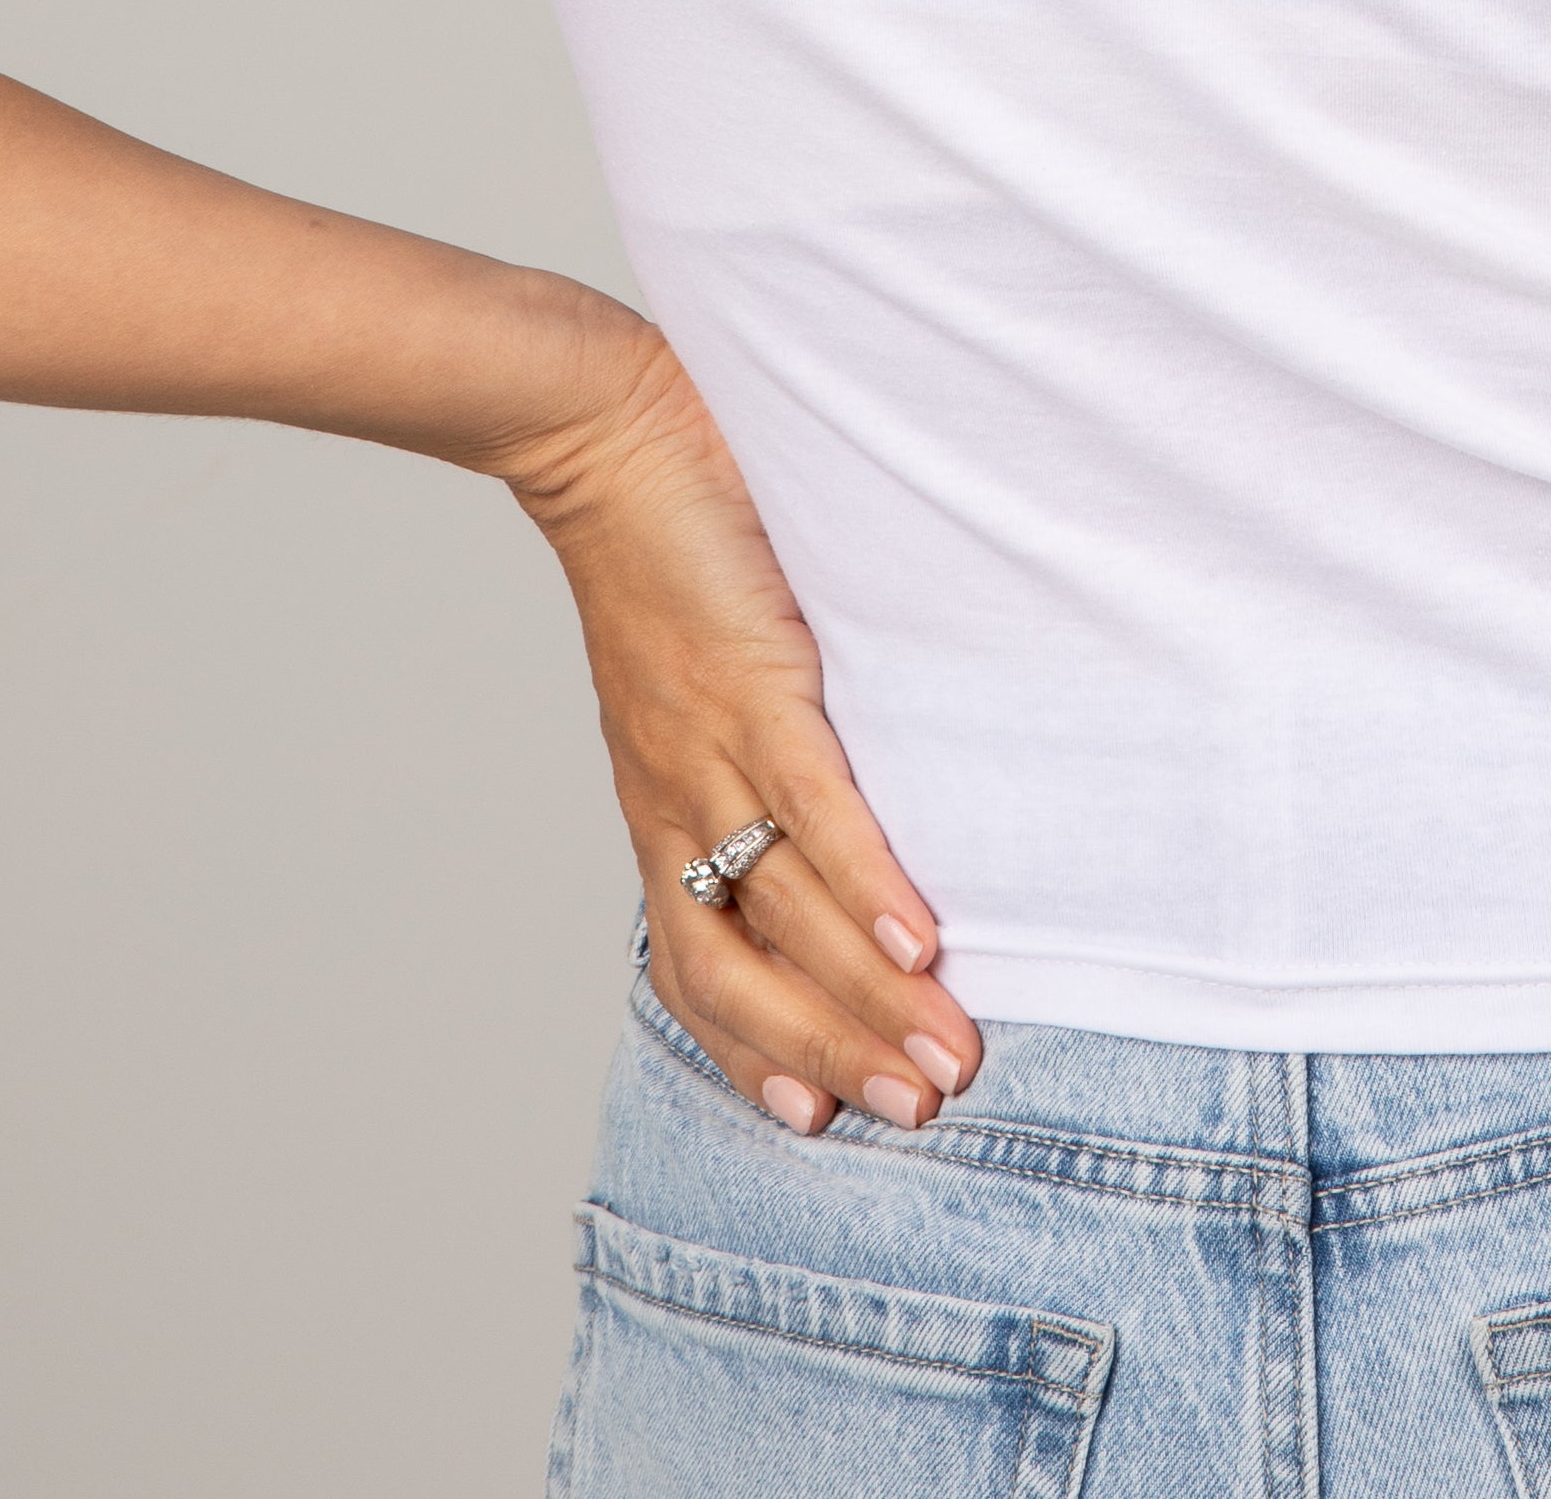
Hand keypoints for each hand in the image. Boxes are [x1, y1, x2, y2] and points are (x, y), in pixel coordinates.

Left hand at [493, 318, 981, 1136]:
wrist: (602, 432)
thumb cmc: (666, 545)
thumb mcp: (691, 674)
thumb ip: (746, 734)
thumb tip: (823, 782)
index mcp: (663, 807)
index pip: (698, 966)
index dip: (754, 1049)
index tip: (820, 1118)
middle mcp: (678, 800)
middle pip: (748, 971)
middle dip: (834, 1054)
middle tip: (916, 1113)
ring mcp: (712, 746)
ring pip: (788, 912)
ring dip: (870, 999)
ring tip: (948, 1058)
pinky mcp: (753, 682)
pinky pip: (812, 807)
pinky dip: (866, 884)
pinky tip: (917, 943)